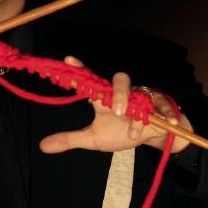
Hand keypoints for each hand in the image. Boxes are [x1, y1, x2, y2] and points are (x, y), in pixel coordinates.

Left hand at [38, 56, 192, 154]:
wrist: (151, 137)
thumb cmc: (120, 132)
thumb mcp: (94, 139)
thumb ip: (70, 139)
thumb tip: (42, 146)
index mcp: (105, 98)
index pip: (90, 80)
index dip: (79, 70)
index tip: (67, 60)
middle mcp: (123, 93)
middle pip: (120, 80)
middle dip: (119, 93)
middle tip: (116, 111)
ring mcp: (143, 97)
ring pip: (142, 94)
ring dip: (139, 112)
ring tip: (133, 132)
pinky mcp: (161, 105)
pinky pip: (163, 106)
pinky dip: (164, 114)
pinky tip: (165, 122)